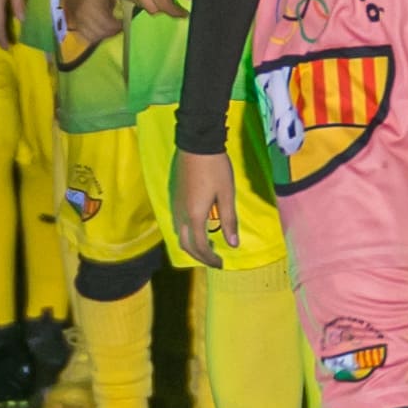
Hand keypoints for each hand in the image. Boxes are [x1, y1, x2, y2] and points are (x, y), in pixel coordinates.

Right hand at [59, 0, 128, 54]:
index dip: (119, 26)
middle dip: (113, 31)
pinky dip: (94, 36)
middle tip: (119, 26)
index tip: (124, 21)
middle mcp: (84, 16)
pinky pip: (85, 36)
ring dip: (104, 35)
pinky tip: (100, 30)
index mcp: (93, 6)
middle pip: (101, 32)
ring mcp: (78, 21)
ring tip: (110, 28)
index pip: (108, 25)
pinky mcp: (74, 23)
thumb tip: (135, 6)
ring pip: (93, 36)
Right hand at [170, 148, 239, 266]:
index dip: (210, 258)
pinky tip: (199, 228)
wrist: (197, 144)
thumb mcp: (227, 194)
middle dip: (200, 256)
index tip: (221, 264)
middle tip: (214, 259)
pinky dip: (188, 233)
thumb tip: (233, 245)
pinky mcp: (174, 197)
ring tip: (207, 246)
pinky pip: (178, 224)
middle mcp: (181, 215)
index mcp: (195, 216)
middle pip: (186, 245)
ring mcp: (175, 206)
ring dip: (192, 245)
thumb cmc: (216, 168)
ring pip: (180, 235)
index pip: (200, 247)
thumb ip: (229, 220)